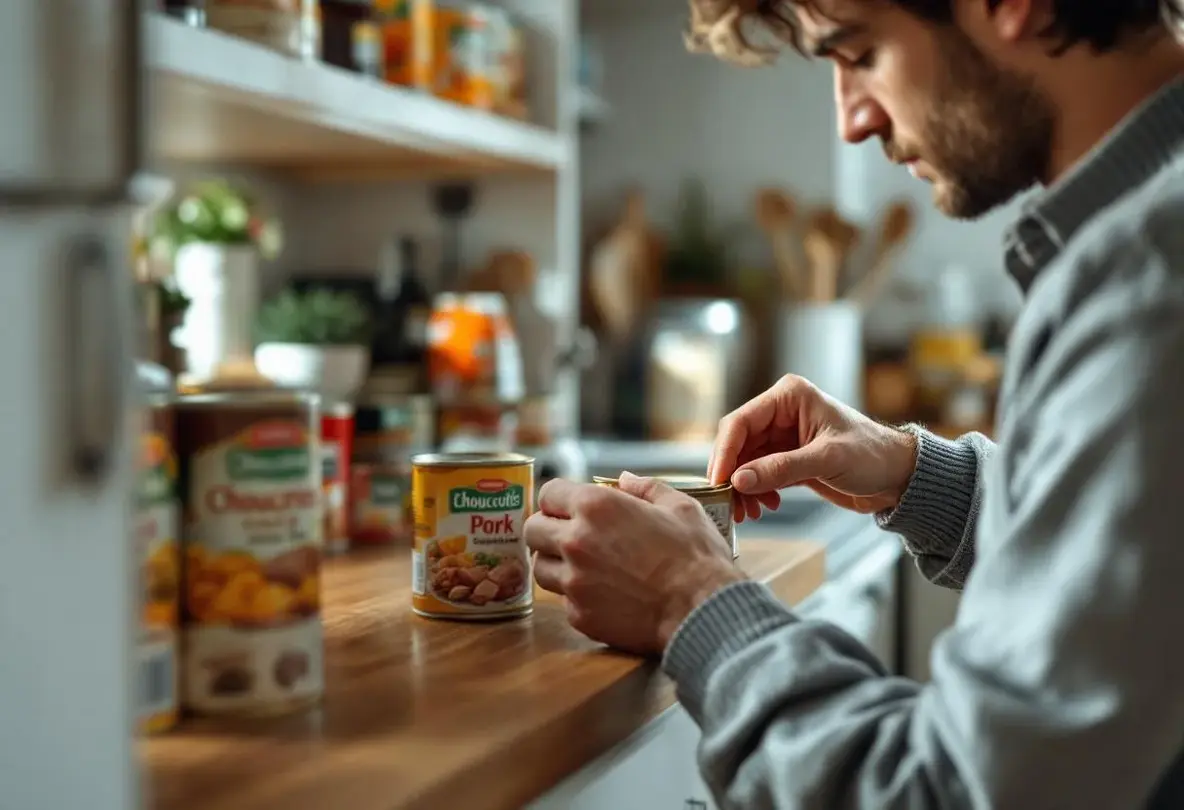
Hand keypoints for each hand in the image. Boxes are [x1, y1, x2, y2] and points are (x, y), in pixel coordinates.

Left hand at [524, 473, 744, 655]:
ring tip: (582, 566)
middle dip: (546, 529)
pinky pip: (563, 600)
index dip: (559, 499)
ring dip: (555, 563)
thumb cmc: (696, 556)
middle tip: (568, 535)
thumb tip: (623, 479)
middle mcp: (575, 542)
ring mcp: (573, 582)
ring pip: (540, 568)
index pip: (548, 493)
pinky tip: (602, 594)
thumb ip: (645, 488)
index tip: (569, 508)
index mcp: (596, 507)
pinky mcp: (579, 615)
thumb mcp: (680, 507)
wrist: (702, 611)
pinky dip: (577, 596)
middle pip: (532, 529)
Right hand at [708, 374, 917, 520]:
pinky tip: (765, 505)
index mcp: (789, 397)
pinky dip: (755, 492)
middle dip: (732, 475)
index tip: (718, 480)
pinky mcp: (786, 459)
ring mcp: (781, 437)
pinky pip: (757, 474)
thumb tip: (739, 480)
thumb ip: (781, 468)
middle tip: (730, 504)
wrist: (898, 476)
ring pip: (744, 462)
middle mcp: (780, 413)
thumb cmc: (873, 455)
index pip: (741, 421)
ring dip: (742, 488)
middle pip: (737, 443)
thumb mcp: (827, 460)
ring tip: (748, 512)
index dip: (725, 452)